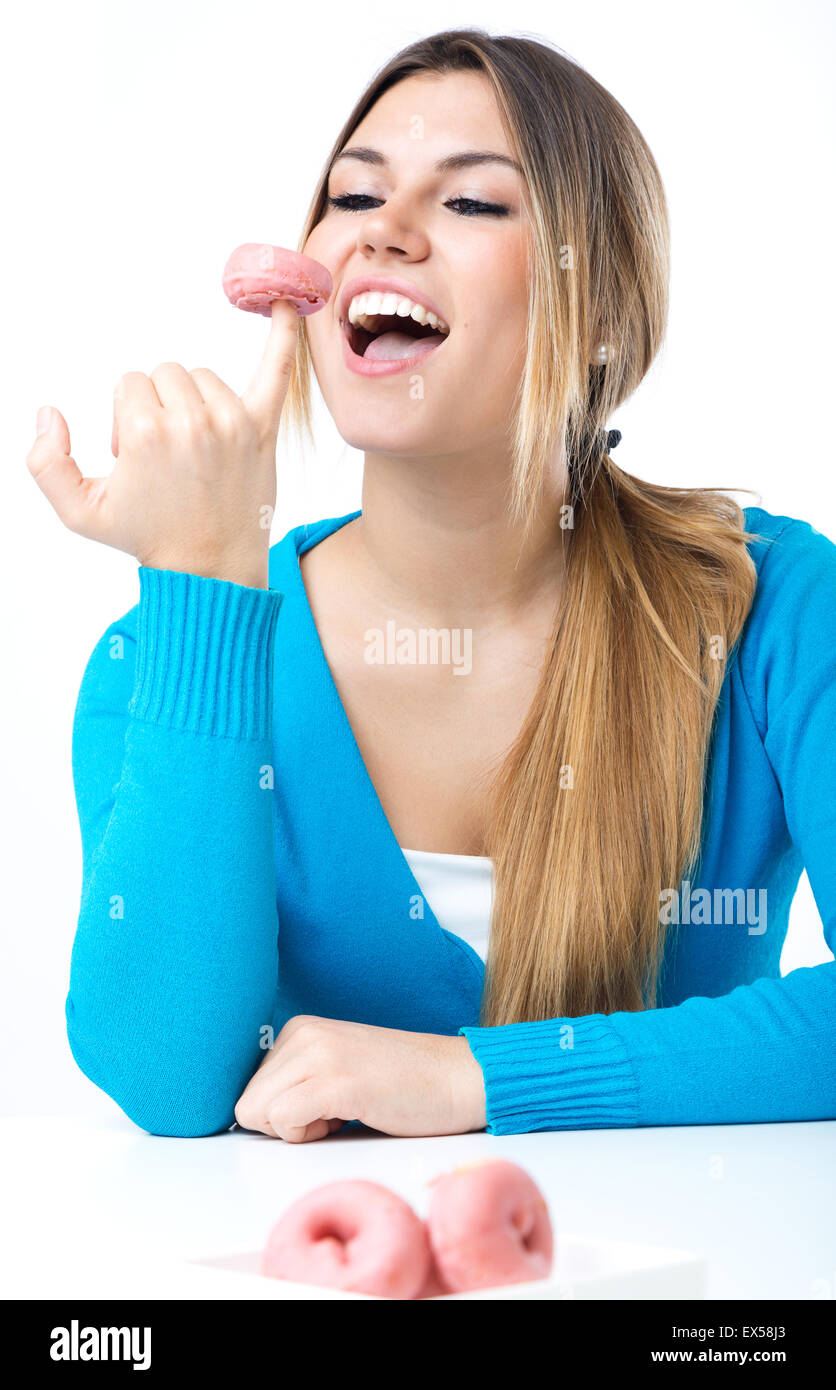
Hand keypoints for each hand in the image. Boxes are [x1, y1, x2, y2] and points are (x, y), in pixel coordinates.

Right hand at [25, 298, 299, 585]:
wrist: (209, 571)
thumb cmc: (148, 538)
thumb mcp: (79, 512)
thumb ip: (45, 463)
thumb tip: (48, 412)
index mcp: (146, 430)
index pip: (130, 383)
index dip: (126, 418)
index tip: (137, 457)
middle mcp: (192, 420)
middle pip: (165, 374)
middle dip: (156, 407)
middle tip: (165, 457)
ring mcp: (232, 422)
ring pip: (202, 377)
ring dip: (192, 402)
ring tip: (193, 449)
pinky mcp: (263, 429)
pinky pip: (278, 370)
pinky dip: (285, 335)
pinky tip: (289, 302)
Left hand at [233, 1015, 487, 1142]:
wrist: (458, 1079)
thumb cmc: (403, 1085)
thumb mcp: (336, 1071)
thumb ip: (295, 1083)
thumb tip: (249, 1117)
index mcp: (300, 1029)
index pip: (249, 1090)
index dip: (282, 1115)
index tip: (323, 1107)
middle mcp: (303, 1033)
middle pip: (247, 1104)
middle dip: (283, 1126)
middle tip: (332, 1115)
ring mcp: (319, 1053)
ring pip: (258, 1113)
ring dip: (297, 1131)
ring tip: (342, 1114)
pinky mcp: (336, 1080)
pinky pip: (282, 1120)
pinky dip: (307, 1135)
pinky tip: (344, 1119)